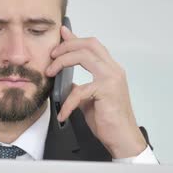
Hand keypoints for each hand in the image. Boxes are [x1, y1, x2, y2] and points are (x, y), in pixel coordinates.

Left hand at [45, 26, 146, 157]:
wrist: (123, 139)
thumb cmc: (108, 120)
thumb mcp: (89, 99)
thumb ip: (80, 86)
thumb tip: (67, 80)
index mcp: (110, 70)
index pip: (92, 46)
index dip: (76, 38)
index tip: (62, 33)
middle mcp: (113, 70)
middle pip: (88, 45)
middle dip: (66, 46)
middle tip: (51, 55)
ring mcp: (112, 79)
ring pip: (84, 56)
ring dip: (63, 61)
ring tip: (50, 72)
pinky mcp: (107, 91)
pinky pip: (80, 90)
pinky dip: (67, 102)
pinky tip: (62, 113)